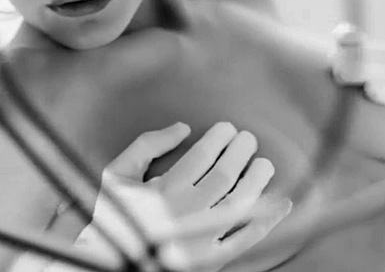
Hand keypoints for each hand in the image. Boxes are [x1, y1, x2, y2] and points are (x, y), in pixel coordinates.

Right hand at [58, 122, 290, 271]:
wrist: (101, 263)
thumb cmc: (111, 215)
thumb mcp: (116, 174)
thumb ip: (147, 145)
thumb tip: (183, 127)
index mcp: (163, 191)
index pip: (203, 155)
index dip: (220, 137)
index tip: (228, 128)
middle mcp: (185, 214)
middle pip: (225, 175)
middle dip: (241, 152)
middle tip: (248, 140)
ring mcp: (200, 240)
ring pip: (240, 204)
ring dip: (257, 180)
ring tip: (264, 164)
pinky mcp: (210, 261)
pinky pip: (245, 241)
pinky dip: (268, 222)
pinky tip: (283, 204)